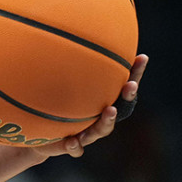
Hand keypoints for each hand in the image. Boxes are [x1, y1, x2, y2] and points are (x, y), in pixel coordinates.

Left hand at [34, 54, 148, 158]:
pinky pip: (76, 149)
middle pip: (119, 108)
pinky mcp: (71, 146)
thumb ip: (64, 65)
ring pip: (101, 130)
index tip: (142, 56)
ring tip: (109, 110)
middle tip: (131, 85)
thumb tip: (67, 33)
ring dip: (107, 120)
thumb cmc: (54, 107)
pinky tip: (72, 141)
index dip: (134, 73)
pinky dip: (75, 146)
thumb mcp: (57, 85)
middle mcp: (98, 118)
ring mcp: (87, 134)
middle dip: (126, 96)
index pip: (122, 86)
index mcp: (100, 103)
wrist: (40, 137)